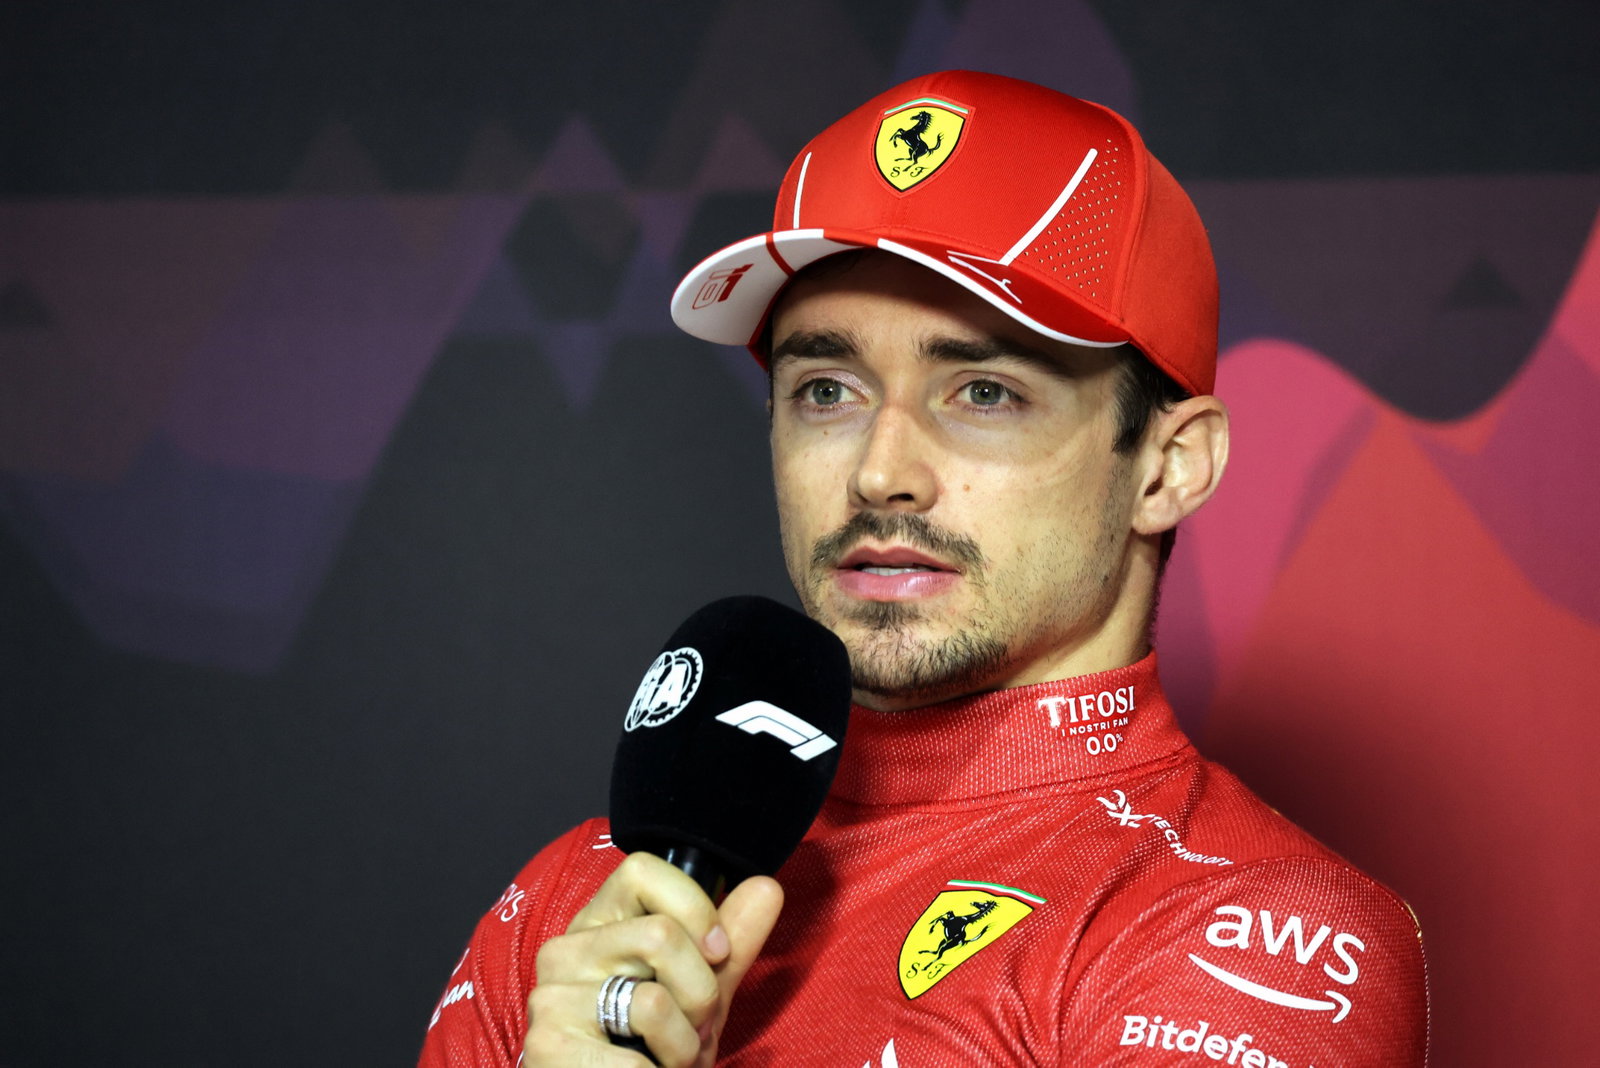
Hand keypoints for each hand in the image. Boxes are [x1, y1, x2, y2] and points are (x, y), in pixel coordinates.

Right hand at [522, 852, 783, 1065]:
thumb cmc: (654, 1045)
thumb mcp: (699, 990)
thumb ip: (732, 942)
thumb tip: (767, 887)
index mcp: (599, 924)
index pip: (642, 870)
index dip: (695, 909)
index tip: (717, 954)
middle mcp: (565, 950)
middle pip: (660, 934)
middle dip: (701, 994)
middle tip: (695, 1029)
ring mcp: (550, 996)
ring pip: (653, 1002)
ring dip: (683, 1046)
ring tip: (670, 1059)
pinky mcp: (549, 1044)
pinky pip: (635, 1060)